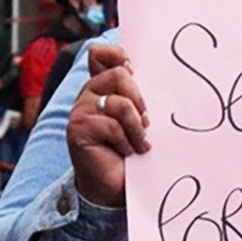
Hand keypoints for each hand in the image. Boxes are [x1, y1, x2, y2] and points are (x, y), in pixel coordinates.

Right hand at [68, 42, 151, 207]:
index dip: (118, 55)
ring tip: (140, 143)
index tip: (134, 71)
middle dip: (140, 99)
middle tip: (146, 122)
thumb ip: (139, 95)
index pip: (100, 53)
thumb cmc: (132, 151)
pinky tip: (127, 152)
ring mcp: (80, 110)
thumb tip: (164, 73)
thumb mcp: (139, 118)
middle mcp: (88, 94)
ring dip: (137, 127)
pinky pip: (112, 125)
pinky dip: (127, 141)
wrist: (115, 187)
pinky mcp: (78, 128)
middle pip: (119, 74)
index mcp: (103, 86)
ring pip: (120, 102)